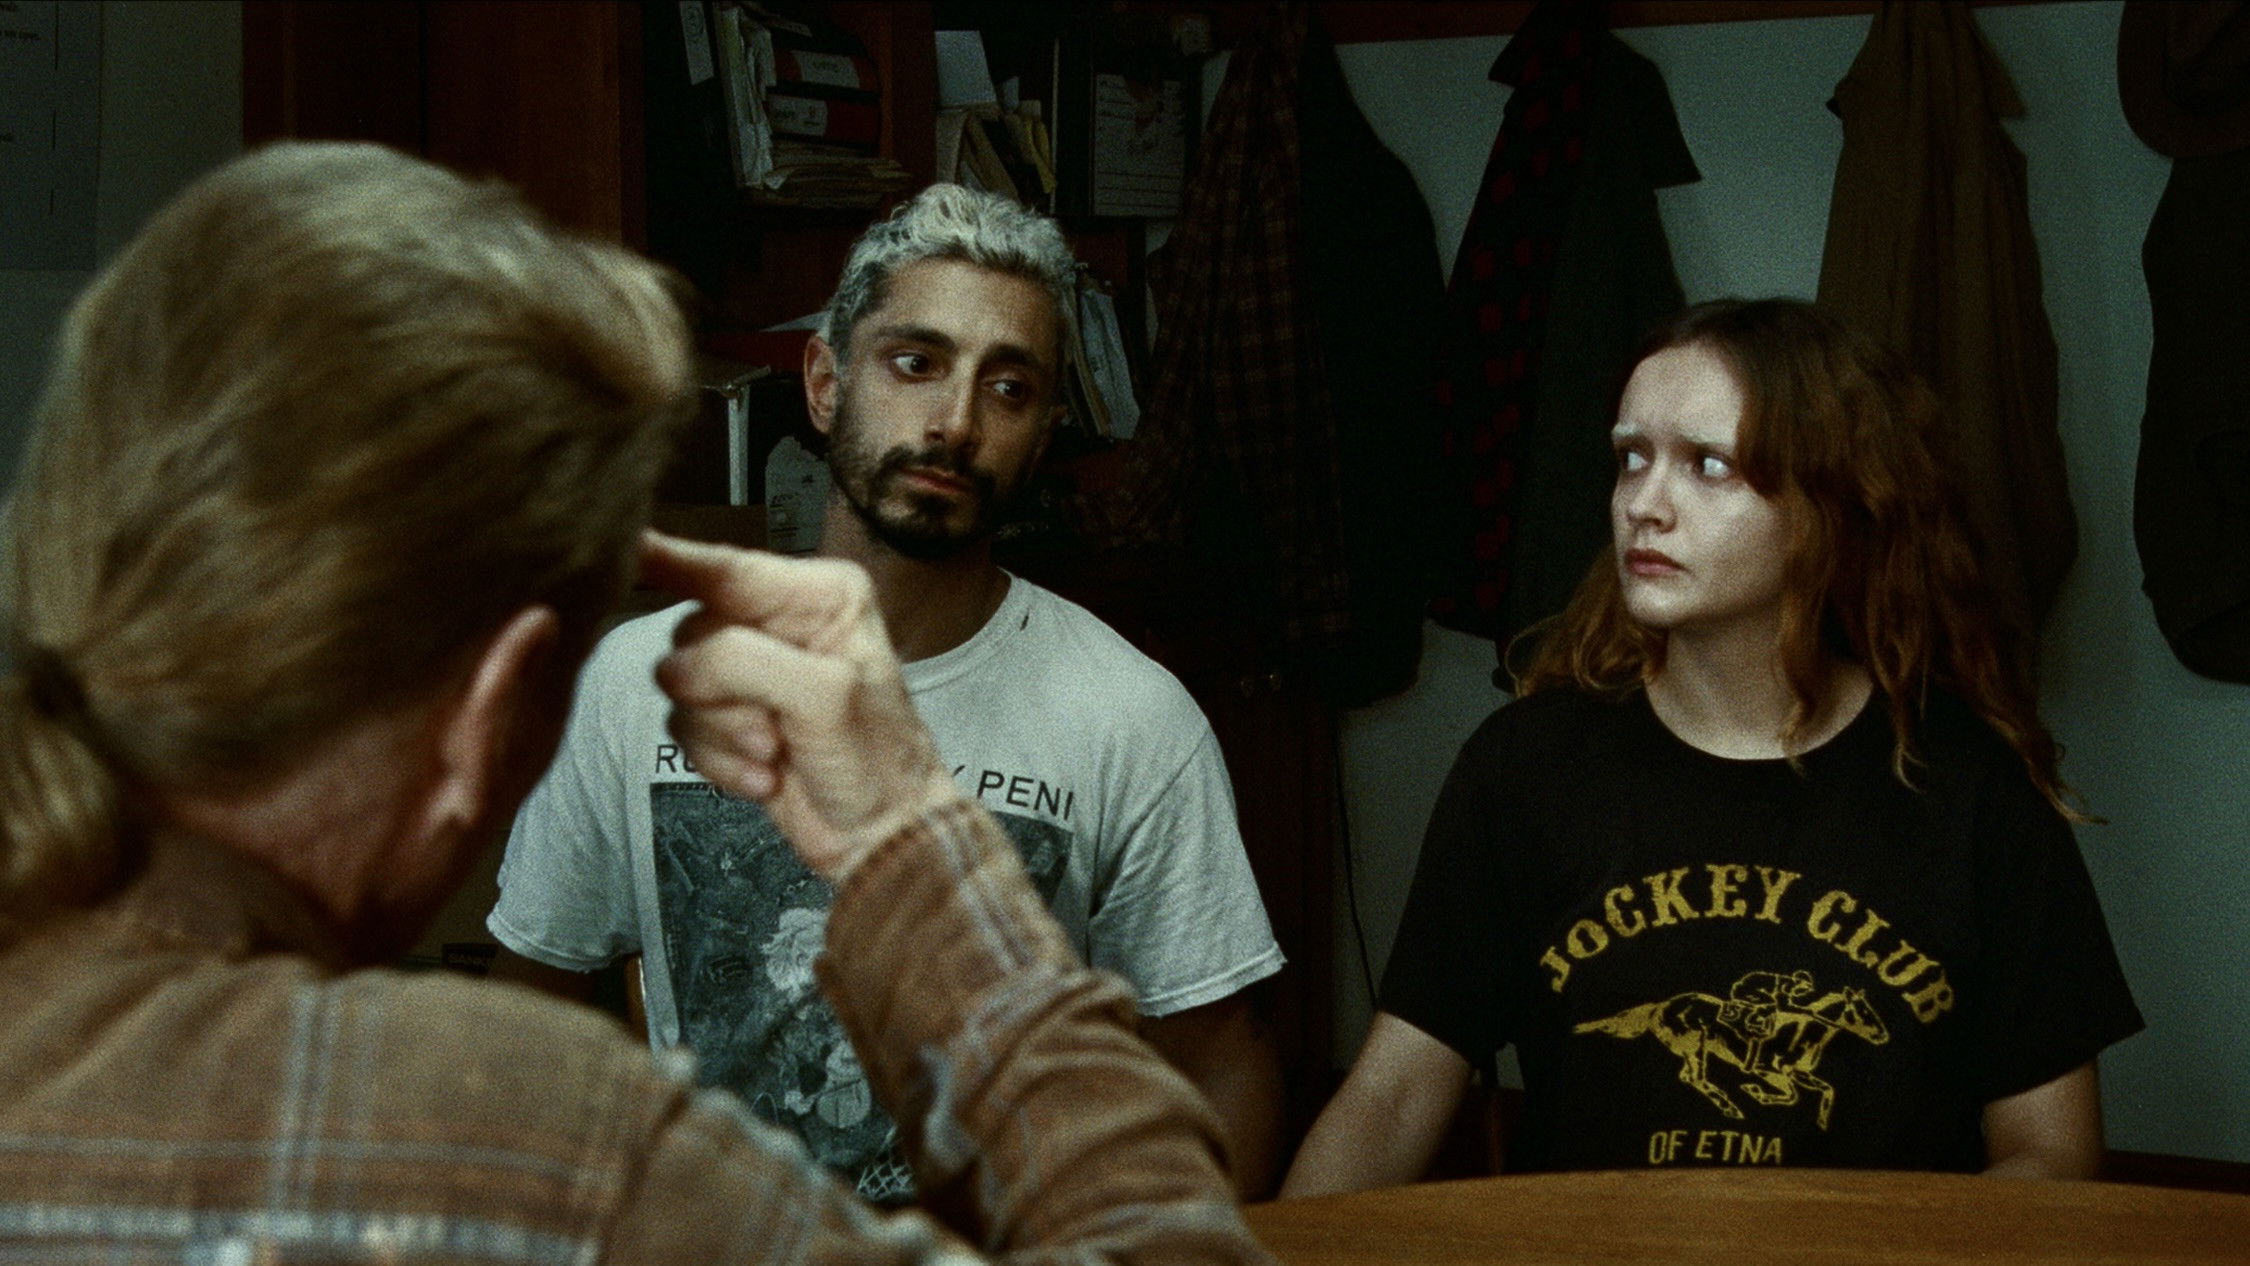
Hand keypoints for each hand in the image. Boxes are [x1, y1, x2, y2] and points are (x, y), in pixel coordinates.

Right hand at [638, 531, 958, 882]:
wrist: (879, 837)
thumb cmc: (879, 763)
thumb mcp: (822, 696)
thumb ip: (744, 661)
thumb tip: (680, 662)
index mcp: (819, 595)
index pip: (726, 567)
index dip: (669, 559)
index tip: (622, 546)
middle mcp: (781, 622)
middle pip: (693, 632)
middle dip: (722, 691)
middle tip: (771, 726)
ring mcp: (753, 669)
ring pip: (679, 682)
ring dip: (721, 731)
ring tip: (773, 750)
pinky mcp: (730, 715)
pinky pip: (682, 724)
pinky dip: (717, 759)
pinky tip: (764, 773)